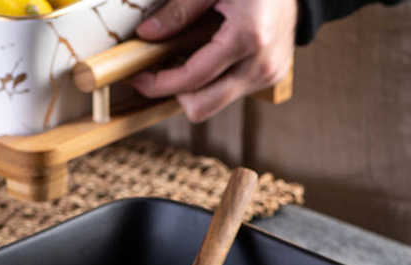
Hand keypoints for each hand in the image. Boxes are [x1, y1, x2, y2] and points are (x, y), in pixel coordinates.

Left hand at [131, 0, 296, 121]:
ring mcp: (269, 74)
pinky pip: (229, 93)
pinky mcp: (271, 77)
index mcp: (249, 36)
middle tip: (154, 77)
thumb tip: (146, 34)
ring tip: (185, 58)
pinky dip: (212, 81)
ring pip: (214, 104)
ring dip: (193, 88)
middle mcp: (261, 64)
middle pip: (202, 107)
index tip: (138, 79)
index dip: (160, 83)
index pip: (193, 78)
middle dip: (174, 95)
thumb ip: (180, 10)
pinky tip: (209, 56)